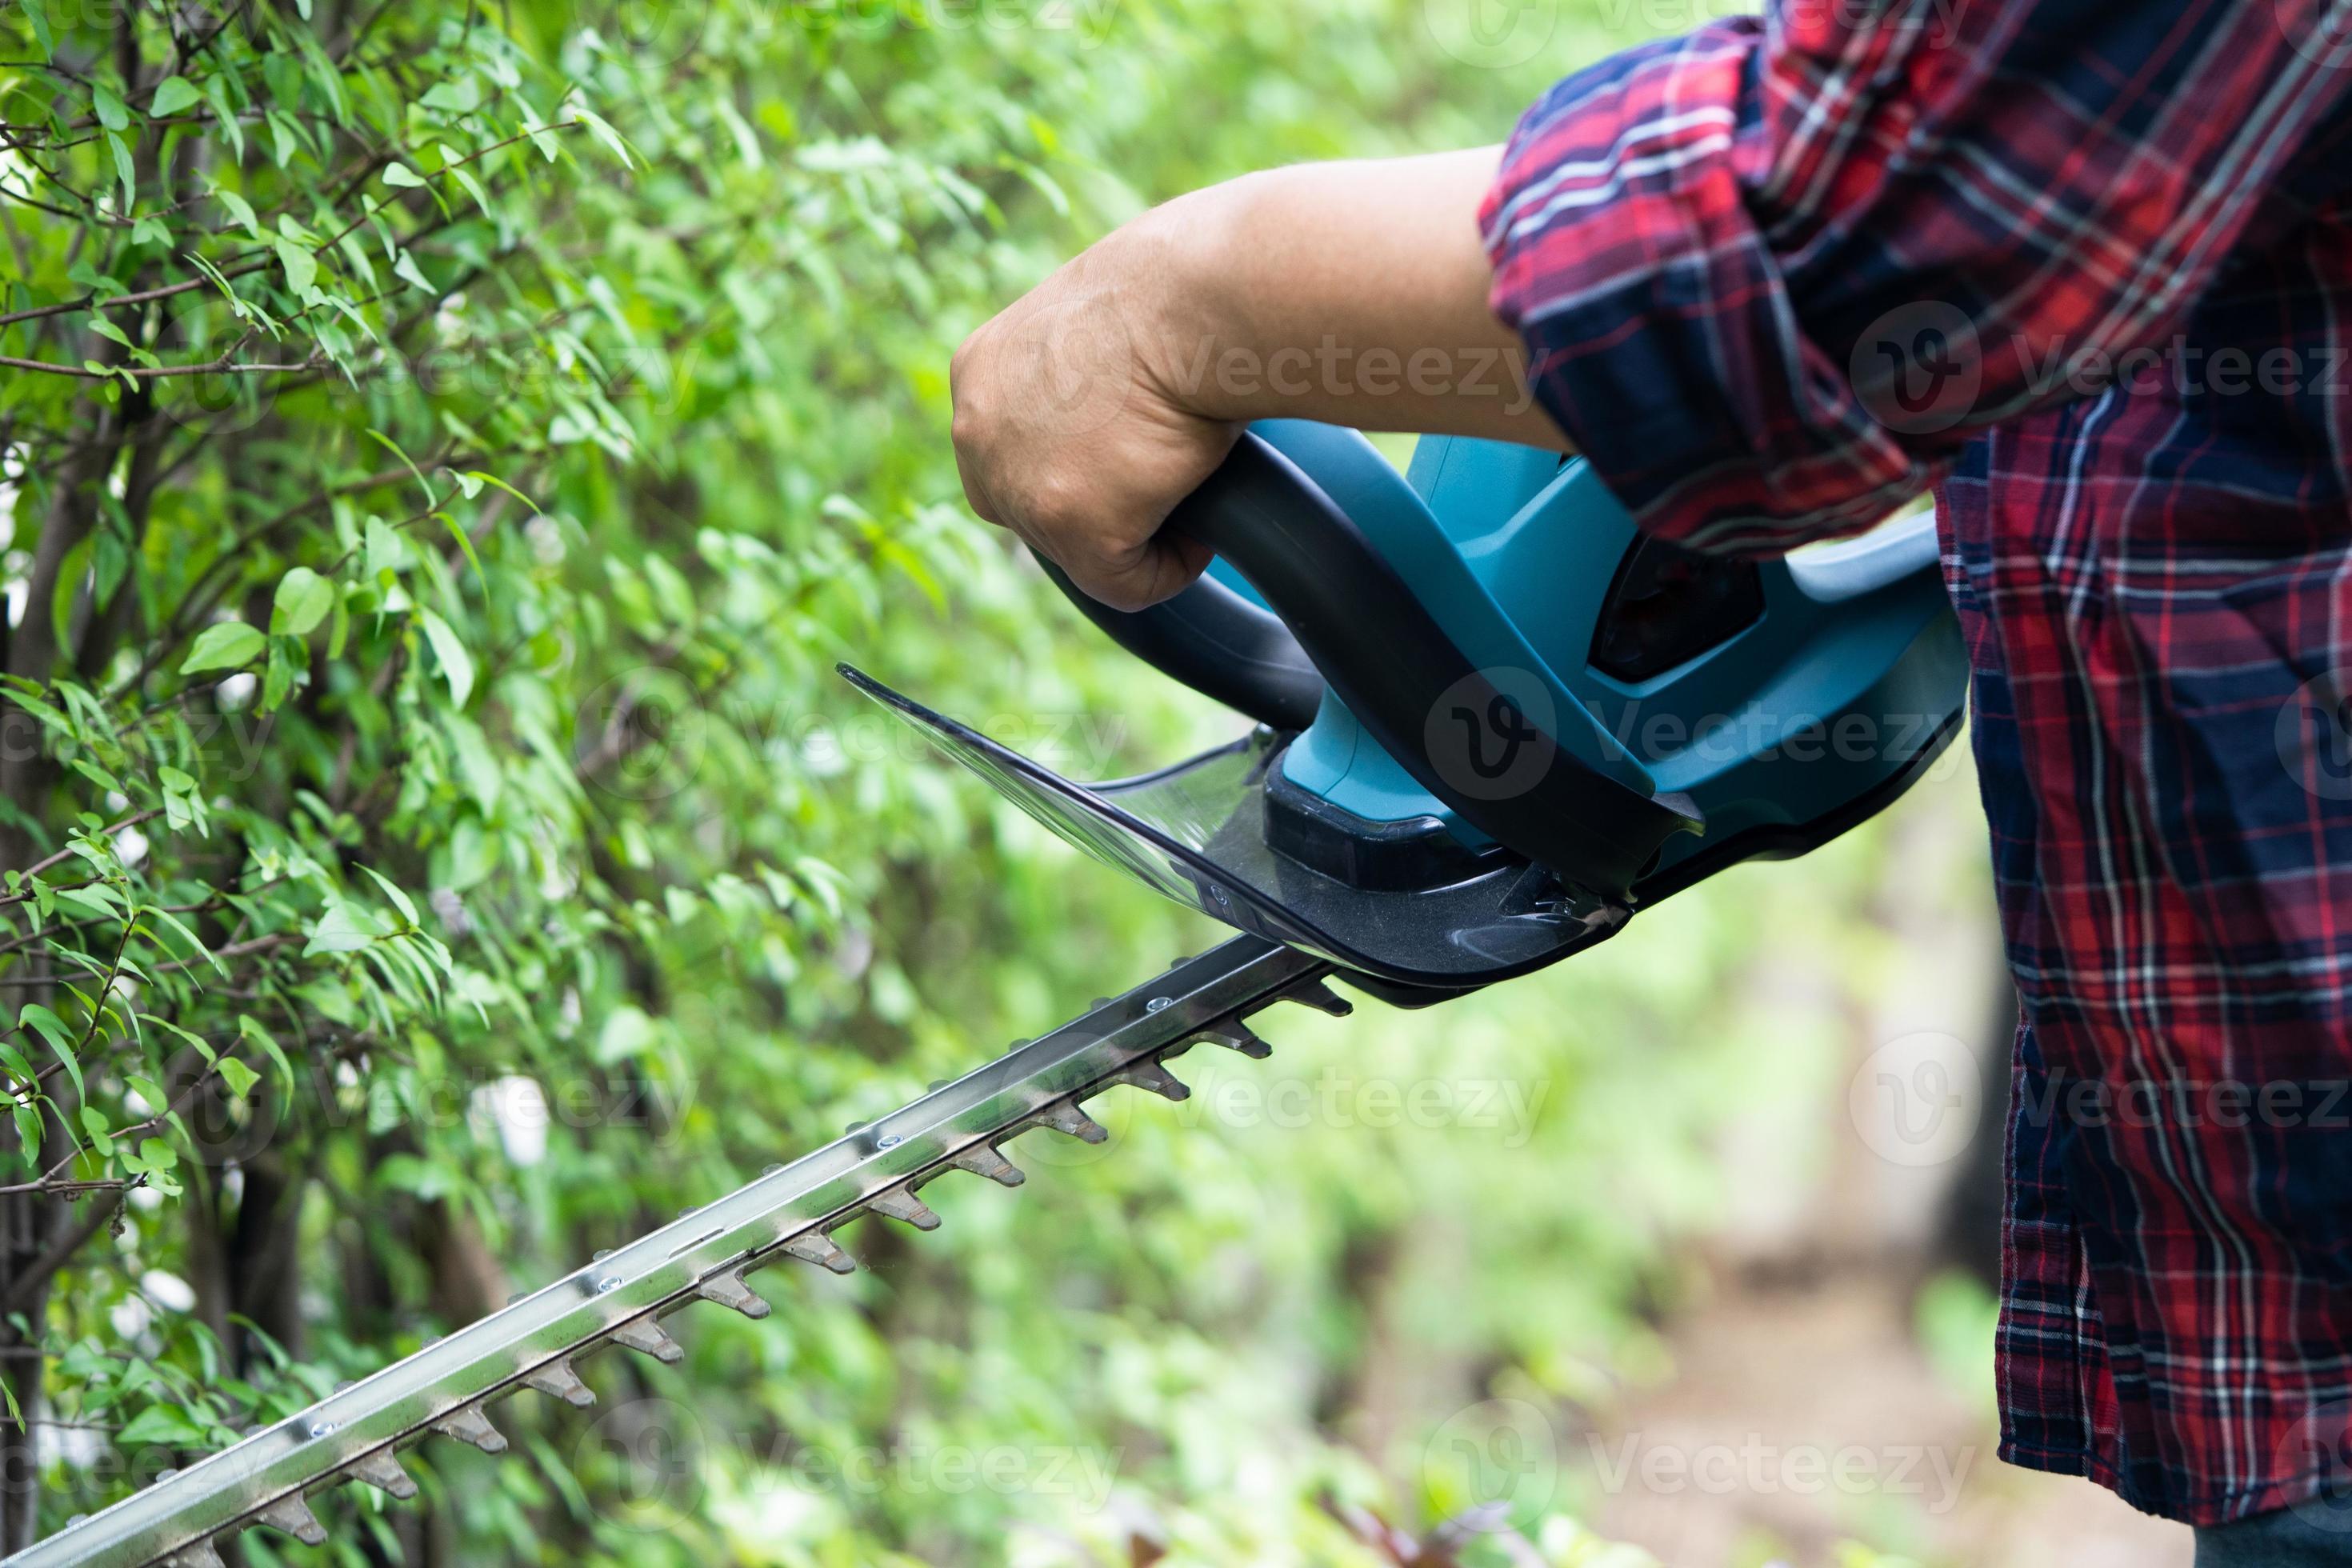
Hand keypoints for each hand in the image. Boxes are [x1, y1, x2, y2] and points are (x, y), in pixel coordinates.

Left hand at [949, 205, 1234, 611]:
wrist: (1198, 299)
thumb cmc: (1177, 293)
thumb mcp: (1100, 326)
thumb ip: (1079, 379)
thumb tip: (1117, 419)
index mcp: (980, 371)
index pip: (1006, 449)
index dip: (1069, 466)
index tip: (1125, 457)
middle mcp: (978, 431)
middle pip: (1029, 507)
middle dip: (1095, 506)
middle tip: (1159, 479)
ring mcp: (1018, 485)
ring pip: (1078, 550)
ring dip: (1135, 533)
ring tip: (1189, 495)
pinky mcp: (1072, 529)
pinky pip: (1126, 585)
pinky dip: (1171, 567)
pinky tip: (1204, 530)